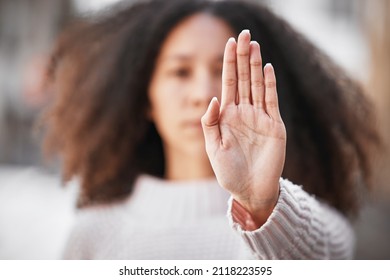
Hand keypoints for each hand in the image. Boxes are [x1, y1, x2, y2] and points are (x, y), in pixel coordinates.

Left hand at [201, 30, 285, 227]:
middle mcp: (244, 112)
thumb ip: (211, 123)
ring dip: (255, 64)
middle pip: (243, 78)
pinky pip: (271, 101)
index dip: (228, 63)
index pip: (228, 83)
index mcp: (228, 115)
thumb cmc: (229, 172)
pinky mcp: (274, 126)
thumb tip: (212, 98)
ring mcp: (260, 117)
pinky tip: (266, 68)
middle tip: (244, 33)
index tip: (229, 42)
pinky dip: (269, 85)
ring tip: (254, 44)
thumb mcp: (213, 148)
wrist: (250, 190)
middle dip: (243, 56)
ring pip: (257, 85)